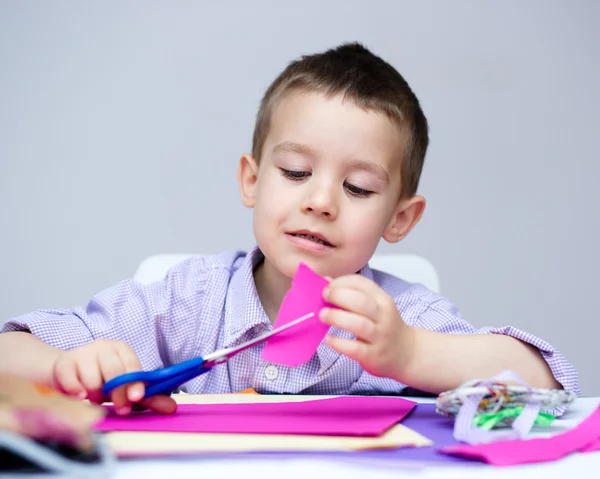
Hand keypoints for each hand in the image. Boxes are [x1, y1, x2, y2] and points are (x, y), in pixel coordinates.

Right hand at [51, 339, 175, 415]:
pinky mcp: (64, 361)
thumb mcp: (126, 388)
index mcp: (123, 350)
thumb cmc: (102, 381)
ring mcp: (83, 352)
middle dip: (117, 393)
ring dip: (94, 394)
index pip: (132, 365)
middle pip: (113, 370)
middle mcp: (104, 347)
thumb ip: (148, 398)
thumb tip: (172, 407)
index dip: (135, 382)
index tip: (136, 398)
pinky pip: (69, 377)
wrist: (68, 375)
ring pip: (91, 377)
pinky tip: (79, 396)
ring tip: (95, 399)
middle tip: (120, 408)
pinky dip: (75, 390)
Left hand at [319, 274, 415, 380]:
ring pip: (359, 324)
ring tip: (322, 315)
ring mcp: (380, 337)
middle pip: (361, 301)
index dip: (341, 282)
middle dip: (338, 296)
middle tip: (324, 298)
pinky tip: (328, 339)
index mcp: (382, 300)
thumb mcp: (375, 307)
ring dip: (337, 317)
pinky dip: (339, 343)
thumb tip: (326, 281)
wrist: (406, 353)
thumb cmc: (384, 326)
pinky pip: (355, 348)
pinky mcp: (373, 355)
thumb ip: (352, 294)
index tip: (327, 286)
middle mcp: (383, 317)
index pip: (361, 283)